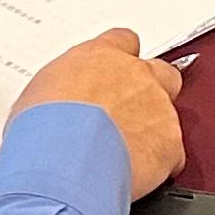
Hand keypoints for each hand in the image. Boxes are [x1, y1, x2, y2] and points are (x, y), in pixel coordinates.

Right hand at [13, 27, 184, 198]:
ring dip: (154, 130)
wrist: (61, 162)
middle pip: (161, 71)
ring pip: (169, 114)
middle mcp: (135, 75)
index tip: (116, 75)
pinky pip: (174, 153)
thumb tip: (61, 102)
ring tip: (126, 153)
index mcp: (101, 56)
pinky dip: (161, 164)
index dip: (123, 60)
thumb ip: (65, 89)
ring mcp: (157, 107)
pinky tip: (137, 174)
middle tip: (130, 113)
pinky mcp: (170, 142)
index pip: (124, 40)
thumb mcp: (40, 94)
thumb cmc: (42, 129)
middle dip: (152, 90)